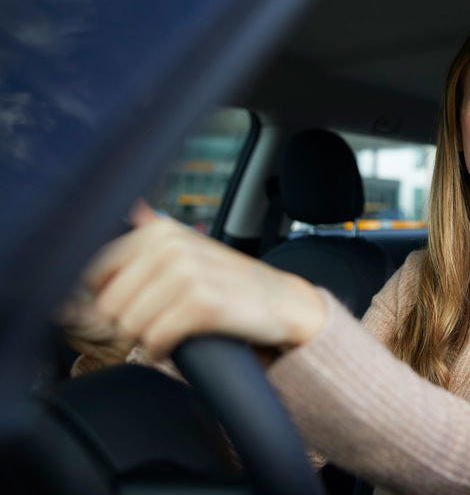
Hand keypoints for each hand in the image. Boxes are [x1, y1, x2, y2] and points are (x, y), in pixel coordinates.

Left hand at [75, 200, 324, 359]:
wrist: (284, 302)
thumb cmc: (232, 283)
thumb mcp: (191, 249)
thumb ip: (154, 235)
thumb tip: (131, 209)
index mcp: (160, 231)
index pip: (95, 274)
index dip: (107, 301)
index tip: (131, 310)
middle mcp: (170, 246)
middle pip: (109, 304)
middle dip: (127, 323)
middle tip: (157, 324)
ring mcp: (187, 273)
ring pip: (129, 324)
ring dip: (146, 337)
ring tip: (170, 331)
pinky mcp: (202, 304)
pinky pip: (155, 338)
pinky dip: (161, 350)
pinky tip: (176, 344)